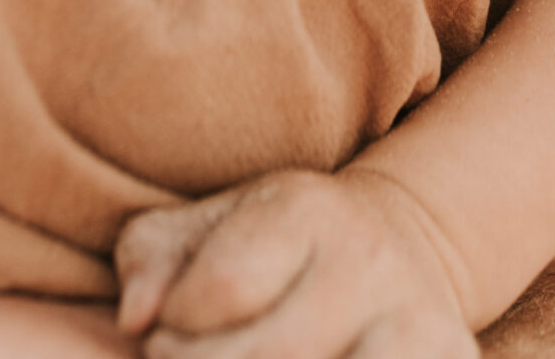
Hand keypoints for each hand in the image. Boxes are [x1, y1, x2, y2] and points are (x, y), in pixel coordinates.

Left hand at [114, 169, 477, 358]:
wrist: (402, 248)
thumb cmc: (278, 246)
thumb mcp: (213, 226)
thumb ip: (154, 257)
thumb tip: (135, 316)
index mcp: (307, 210)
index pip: (222, 290)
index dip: (174, 335)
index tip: (163, 340)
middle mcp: (370, 261)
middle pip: (272, 357)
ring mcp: (418, 325)